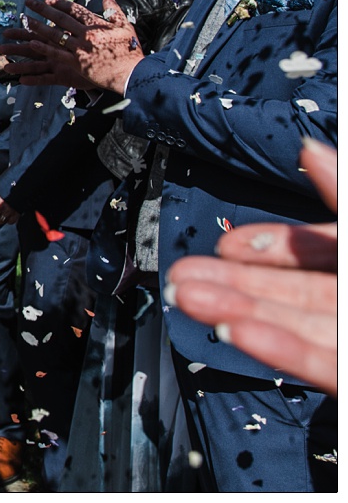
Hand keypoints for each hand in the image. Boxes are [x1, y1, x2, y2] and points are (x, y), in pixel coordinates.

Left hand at [0, 0, 142, 95]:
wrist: (133, 75)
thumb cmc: (130, 51)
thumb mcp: (125, 26)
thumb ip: (113, 8)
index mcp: (96, 24)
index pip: (74, 10)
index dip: (59, 3)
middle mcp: (85, 35)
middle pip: (60, 19)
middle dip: (43, 9)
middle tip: (29, 2)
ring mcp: (80, 50)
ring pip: (54, 36)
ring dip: (38, 27)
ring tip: (24, 20)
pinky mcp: (78, 65)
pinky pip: (57, 55)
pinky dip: (44, 49)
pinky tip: (32, 43)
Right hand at [167, 143, 335, 394]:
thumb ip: (340, 189)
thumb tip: (309, 147)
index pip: (313, 249)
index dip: (268, 245)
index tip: (227, 244)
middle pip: (291, 291)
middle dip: (232, 281)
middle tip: (180, 276)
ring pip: (294, 326)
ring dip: (237, 311)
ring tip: (185, 298)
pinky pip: (317, 364)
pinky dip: (276, 349)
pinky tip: (235, 329)